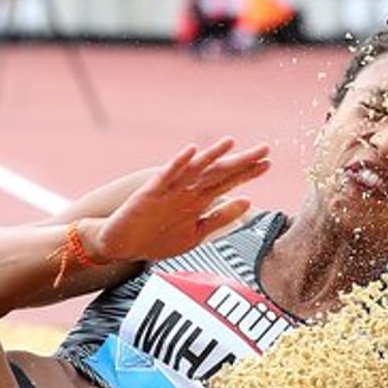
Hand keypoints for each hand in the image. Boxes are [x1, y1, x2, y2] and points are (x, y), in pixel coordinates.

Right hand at [90, 138, 270, 262]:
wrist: (119, 244)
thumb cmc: (155, 239)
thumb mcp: (195, 233)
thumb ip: (219, 218)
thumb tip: (247, 203)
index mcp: (197, 201)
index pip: (227, 183)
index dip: (247, 174)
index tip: (268, 164)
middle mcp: (186, 192)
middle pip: (217, 173)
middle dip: (240, 163)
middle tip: (264, 149)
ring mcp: (168, 190)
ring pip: (194, 170)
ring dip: (212, 156)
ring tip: (231, 143)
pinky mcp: (150, 193)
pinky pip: (166, 176)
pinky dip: (179, 163)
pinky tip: (191, 151)